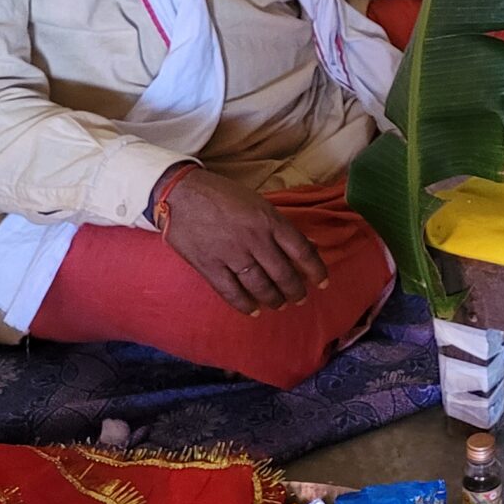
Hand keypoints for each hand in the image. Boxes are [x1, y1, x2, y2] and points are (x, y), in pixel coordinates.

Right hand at [153, 166, 326, 312]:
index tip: (323, 283)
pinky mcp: (209, 266)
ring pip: (260, 286)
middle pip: (283, 273)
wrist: (180, 193)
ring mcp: (231, 254)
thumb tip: (307, 246)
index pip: (302, 250)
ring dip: (273, 299)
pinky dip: (245, 304)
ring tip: (280, 304)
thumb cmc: (223, 194)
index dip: (316, 269)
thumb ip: (279, 226)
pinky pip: (231, 292)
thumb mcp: (258, 203)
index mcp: (269, 220)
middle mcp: (254, 239)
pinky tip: (254, 310)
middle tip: (300, 298)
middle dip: (295, 290)